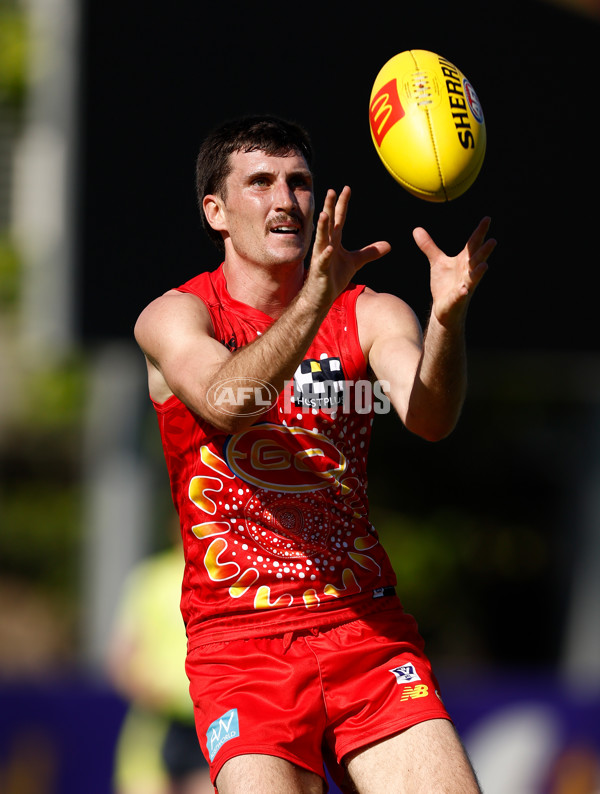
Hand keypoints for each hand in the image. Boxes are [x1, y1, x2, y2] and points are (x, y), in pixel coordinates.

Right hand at [306, 186, 390, 304]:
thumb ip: (369, 252)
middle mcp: (326, 245)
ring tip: (324, 214)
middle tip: (331, 191)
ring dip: (323, 227)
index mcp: (335, 241)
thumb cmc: (334, 277)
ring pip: (321, 239)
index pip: (339, 219)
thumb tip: (389, 245)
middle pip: (329, 224)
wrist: (322, 296)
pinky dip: (325, 255)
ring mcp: (321, 257)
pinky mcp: (320, 271)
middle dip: (329, 207)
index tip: (346, 189)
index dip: (342, 204)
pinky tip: (328, 248)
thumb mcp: (355, 262)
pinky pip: (323, 261)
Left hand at [413, 216, 495, 327]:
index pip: (473, 244)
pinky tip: (464, 290)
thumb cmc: (445, 284)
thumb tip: (416, 229)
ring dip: (479, 272)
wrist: (443, 308)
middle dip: (484, 251)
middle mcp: (467, 272)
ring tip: (485, 265)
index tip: (487, 218)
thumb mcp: (437, 262)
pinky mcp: (457, 299)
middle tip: (493, 240)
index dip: (480, 231)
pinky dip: (463, 292)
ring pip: (474, 278)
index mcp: (464, 261)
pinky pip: (461, 295)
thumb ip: (429, 246)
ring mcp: (465, 286)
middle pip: (477, 259)